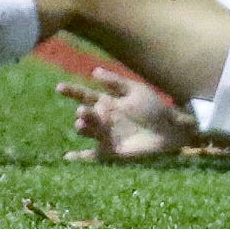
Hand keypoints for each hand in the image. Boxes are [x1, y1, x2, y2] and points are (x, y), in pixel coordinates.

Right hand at [55, 68, 196, 161]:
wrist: (169, 129)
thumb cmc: (154, 107)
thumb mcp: (135, 91)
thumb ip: (115, 83)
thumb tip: (94, 71)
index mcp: (107, 102)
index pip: (85, 96)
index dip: (72, 92)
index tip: (59, 87)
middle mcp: (103, 119)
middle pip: (85, 114)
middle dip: (83, 113)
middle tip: (83, 111)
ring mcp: (105, 135)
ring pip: (87, 131)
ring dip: (84, 128)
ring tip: (83, 123)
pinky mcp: (111, 150)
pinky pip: (91, 155)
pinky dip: (80, 157)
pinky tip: (68, 156)